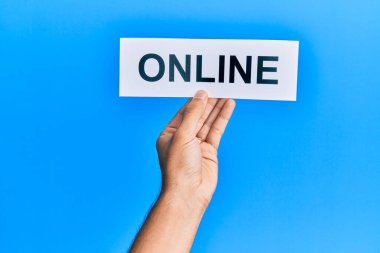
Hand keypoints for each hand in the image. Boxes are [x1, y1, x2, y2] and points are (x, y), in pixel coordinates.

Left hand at [156, 90, 235, 208]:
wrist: (188, 193)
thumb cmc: (179, 167)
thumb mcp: (183, 135)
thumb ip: (193, 114)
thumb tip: (200, 95)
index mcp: (169, 134)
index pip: (184, 112)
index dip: (195, 100)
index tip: (206, 87)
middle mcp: (182, 138)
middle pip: (197, 115)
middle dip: (208, 102)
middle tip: (220, 87)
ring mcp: (197, 145)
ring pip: (208, 122)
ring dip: (217, 108)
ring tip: (227, 93)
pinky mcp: (209, 151)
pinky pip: (216, 131)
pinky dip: (222, 119)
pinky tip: (228, 107)